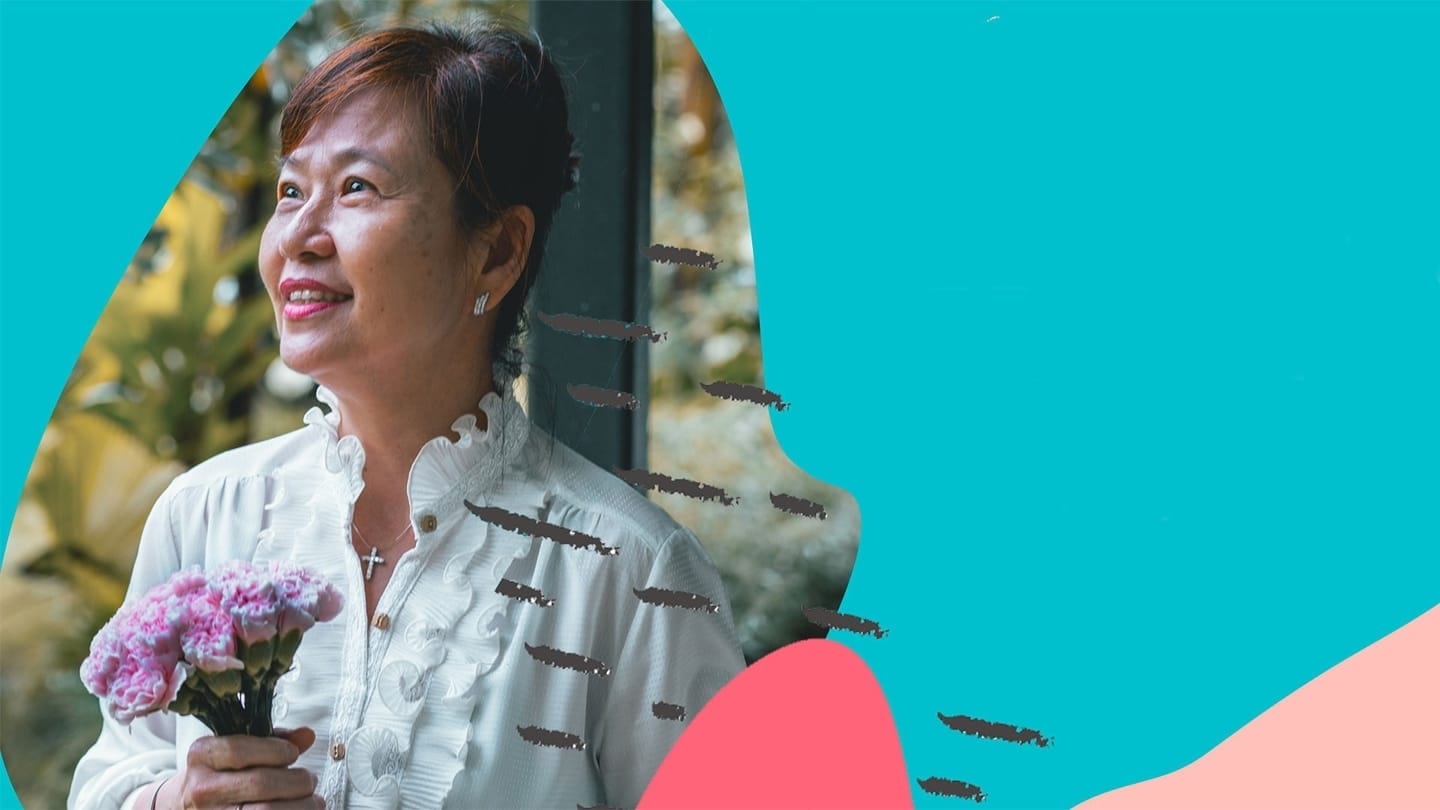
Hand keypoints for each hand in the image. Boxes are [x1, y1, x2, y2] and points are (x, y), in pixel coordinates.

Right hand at [162, 727, 323, 809]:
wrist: (186, 806)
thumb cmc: (222, 773)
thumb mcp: (238, 749)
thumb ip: (273, 740)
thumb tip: (307, 736)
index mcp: (202, 756)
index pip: (239, 750)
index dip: (274, 750)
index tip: (293, 754)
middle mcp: (201, 788)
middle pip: (259, 784)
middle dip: (297, 781)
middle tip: (310, 780)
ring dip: (301, 805)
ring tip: (314, 800)